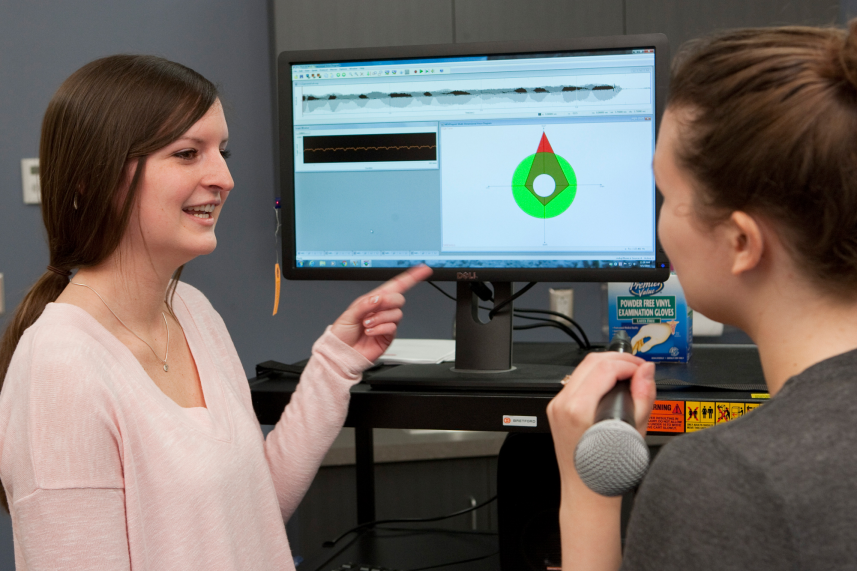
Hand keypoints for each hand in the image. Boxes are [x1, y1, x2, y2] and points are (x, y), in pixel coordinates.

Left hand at [330, 265, 432, 362]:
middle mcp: (381, 311)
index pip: (395, 286)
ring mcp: (386, 324)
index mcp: (373, 300)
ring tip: (367, 324)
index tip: (423, 270)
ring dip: (380, 318)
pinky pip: (392, 328)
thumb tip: (379, 298)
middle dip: (388, 301)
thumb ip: (365, 304)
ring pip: (396, 314)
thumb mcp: (349, 314)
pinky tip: (370, 332)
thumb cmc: (342, 333)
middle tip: (375, 307)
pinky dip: (380, 328)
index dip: (410, 277)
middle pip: (399, 299)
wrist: (341, 354)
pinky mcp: (388, 337)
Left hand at [547, 352, 655, 479]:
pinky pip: (576, 382)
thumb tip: (646, 372)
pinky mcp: (556, 409)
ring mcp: (557, 406)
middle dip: (618, 360)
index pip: (605, 367)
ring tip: (628, 375)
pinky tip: (611, 386)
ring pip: (582, 369)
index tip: (643, 368)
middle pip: (591, 362)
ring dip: (607, 366)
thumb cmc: (608, 471)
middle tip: (638, 368)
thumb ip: (643, 396)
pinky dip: (596, 378)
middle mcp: (563, 404)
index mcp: (578, 408)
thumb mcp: (634, 431)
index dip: (628, 363)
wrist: (588, 491)